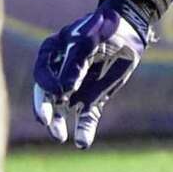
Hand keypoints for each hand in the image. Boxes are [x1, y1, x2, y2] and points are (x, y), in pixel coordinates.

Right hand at [32, 0, 150, 148]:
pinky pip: (86, 116)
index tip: (61, 92)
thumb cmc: (107, 29)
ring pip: (62, 109)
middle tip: (46, 121)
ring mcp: (75, 87)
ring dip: (59, 124)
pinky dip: (84, 130)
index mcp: (53, 52)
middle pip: (45, 93)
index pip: (43, 71)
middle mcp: (59, 72)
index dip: (49, 83)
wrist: (129, 32)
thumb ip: (77, 61)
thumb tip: (64, 89)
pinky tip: (83, 142)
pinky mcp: (91, 99)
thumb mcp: (93, 39)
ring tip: (60, 137)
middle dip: (44, 108)